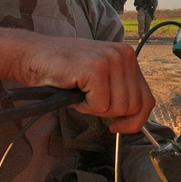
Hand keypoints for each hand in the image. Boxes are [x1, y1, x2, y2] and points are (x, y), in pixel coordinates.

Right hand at [0, 25, 154, 133]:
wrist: (33, 57)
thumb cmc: (64, 71)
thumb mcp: (101, 78)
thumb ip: (120, 90)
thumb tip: (136, 119)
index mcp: (128, 56)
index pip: (147, 99)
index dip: (135, 120)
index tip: (118, 126)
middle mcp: (124, 55)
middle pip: (134, 107)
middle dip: (111, 115)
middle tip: (89, 102)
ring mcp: (111, 60)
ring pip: (118, 109)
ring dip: (96, 109)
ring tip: (81, 93)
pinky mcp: (96, 69)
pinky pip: (100, 106)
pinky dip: (84, 107)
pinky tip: (74, 91)